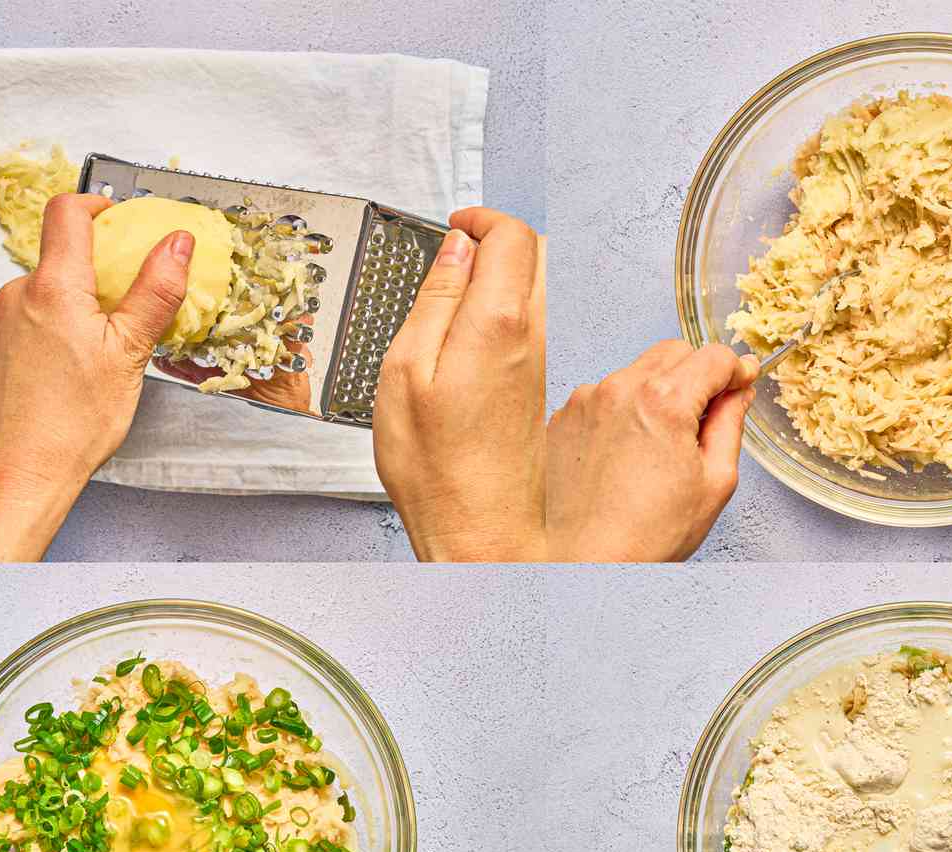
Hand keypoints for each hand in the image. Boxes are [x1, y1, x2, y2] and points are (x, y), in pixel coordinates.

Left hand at [0, 194, 192, 560]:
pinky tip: (57, 378)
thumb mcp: (131, 354)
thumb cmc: (75, 424)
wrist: (18, 476)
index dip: (96, 205)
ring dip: (65, 314)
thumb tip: (176, 243)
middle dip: (90, 282)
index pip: (68, 212)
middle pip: (57, 263)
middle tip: (118, 325)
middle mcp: (13, 295)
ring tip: (86, 363)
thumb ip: (155, 291)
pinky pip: (16, 326)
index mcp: (53, 288)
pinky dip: (40, 338)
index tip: (116, 221)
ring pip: (38, 298)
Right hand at [374, 208, 545, 560]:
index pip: (513, 235)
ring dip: (503, 275)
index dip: (482, 219)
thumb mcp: (407, 371)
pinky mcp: (541, 388)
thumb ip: (435, 300)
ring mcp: (544, 363)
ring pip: (539, 289)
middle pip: (536, 254)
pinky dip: (506, 311)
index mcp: (499, 322)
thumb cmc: (436, 468)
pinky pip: (534, 326)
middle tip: (455, 251)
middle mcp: (534, 337)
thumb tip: (455, 252)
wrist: (479, 531)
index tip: (455, 226)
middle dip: (498, 238)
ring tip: (455, 293)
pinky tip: (469, 337)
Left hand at [546, 341, 757, 560]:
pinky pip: (604, 396)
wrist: (589, 562)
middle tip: (703, 417)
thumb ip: (730, 424)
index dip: (735, 370)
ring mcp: (586, 401)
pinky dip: (622, 411)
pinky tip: (626, 452)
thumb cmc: (649, 533)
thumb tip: (738, 393)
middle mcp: (619, 389)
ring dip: (656, 393)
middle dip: (696, 375)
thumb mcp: (714, 481)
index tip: (741, 383)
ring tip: (658, 445)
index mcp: (663, 401)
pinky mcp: (564, 418)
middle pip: (674, 353)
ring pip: (637, 372)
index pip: (713, 356)